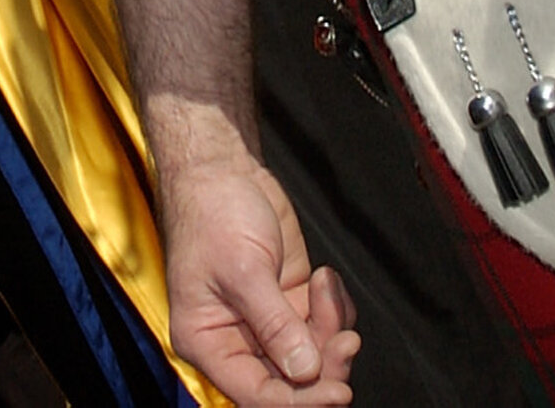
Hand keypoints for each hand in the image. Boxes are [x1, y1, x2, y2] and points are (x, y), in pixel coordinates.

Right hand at [154, 103, 357, 404]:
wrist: (221, 169)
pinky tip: (326, 278)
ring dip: (330, 329)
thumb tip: (305, 371)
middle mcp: (235, 340)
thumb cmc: (212, 212)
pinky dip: (334, 309)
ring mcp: (266, 321)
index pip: (257, 394)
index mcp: (208, 343)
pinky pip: (322, 324)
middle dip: (323, 364)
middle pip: (289, 381)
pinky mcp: (288, 300)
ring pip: (312, 353)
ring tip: (326, 287)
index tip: (337, 392)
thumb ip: (274, 324)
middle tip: (347, 342)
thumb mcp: (243, 269)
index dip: (299, 400)